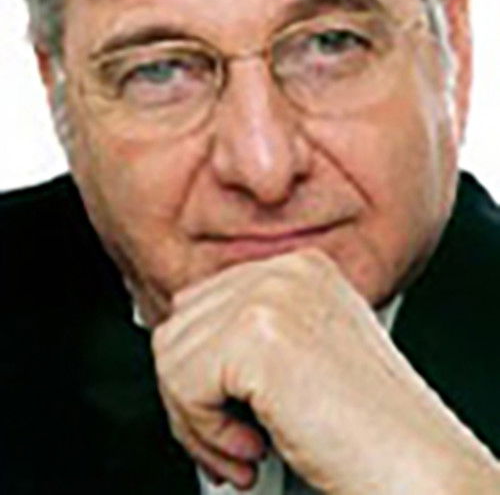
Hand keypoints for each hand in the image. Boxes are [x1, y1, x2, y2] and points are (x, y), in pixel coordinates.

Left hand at [152, 249, 499, 492]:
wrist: (413, 462)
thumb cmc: (369, 425)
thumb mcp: (307, 353)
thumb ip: (254, 334)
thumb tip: (186, 349)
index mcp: (300, 268)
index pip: (204, 300)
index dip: (199, 364)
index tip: (216, 406)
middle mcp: (285, 270)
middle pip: (181, 323)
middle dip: (191, 394)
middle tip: (225, 438)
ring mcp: (270, 295)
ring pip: (171, 353)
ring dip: (196, 420)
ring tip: (242, 449)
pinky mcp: (255, 333)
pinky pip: (181, 383)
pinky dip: (204, 432)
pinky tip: (253, 448)